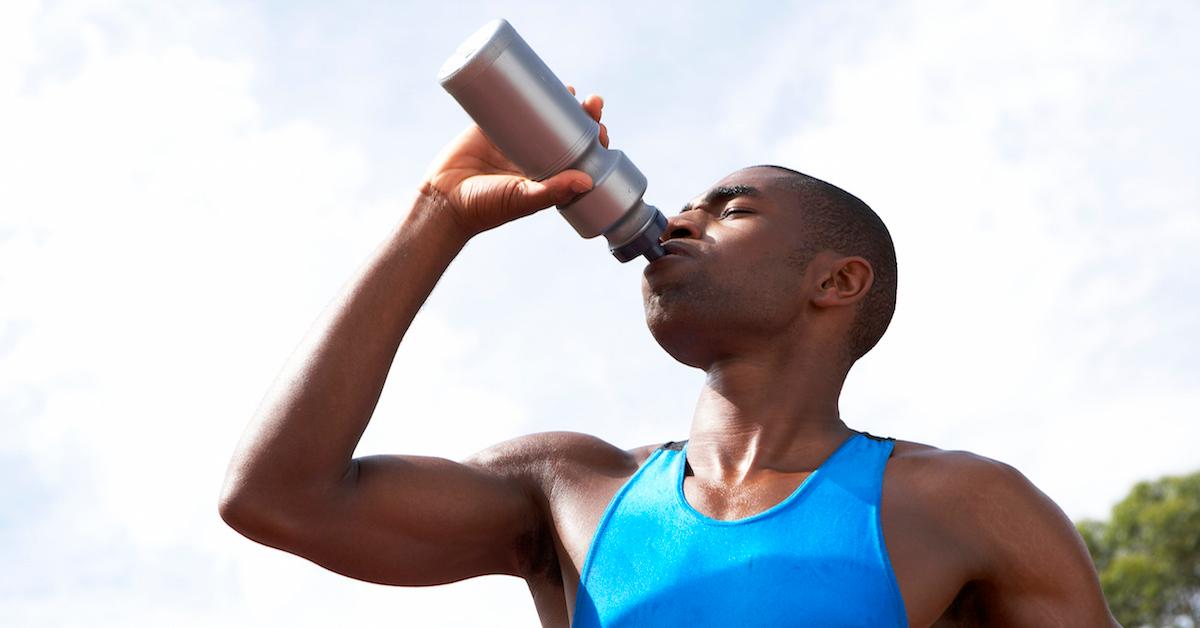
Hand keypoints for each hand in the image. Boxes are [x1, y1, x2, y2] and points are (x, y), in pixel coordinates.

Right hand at [421, 87, 609, 238]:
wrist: (442, 201)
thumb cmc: (484, 208)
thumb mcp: (522, 199)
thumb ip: (551, 191)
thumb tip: (587, 180)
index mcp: (547, 176)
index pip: (578, 156)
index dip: (593, 141)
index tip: (602, 130)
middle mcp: (533, 156)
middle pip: (564, 130)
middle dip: (581, 116)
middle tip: (593, 103)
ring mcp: (513, 139)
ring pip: (541, 114)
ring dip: (559, 100)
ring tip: (572, 89)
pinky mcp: (489, 126)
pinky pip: (509, 104)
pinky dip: (522, 91)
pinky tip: (538, 79)